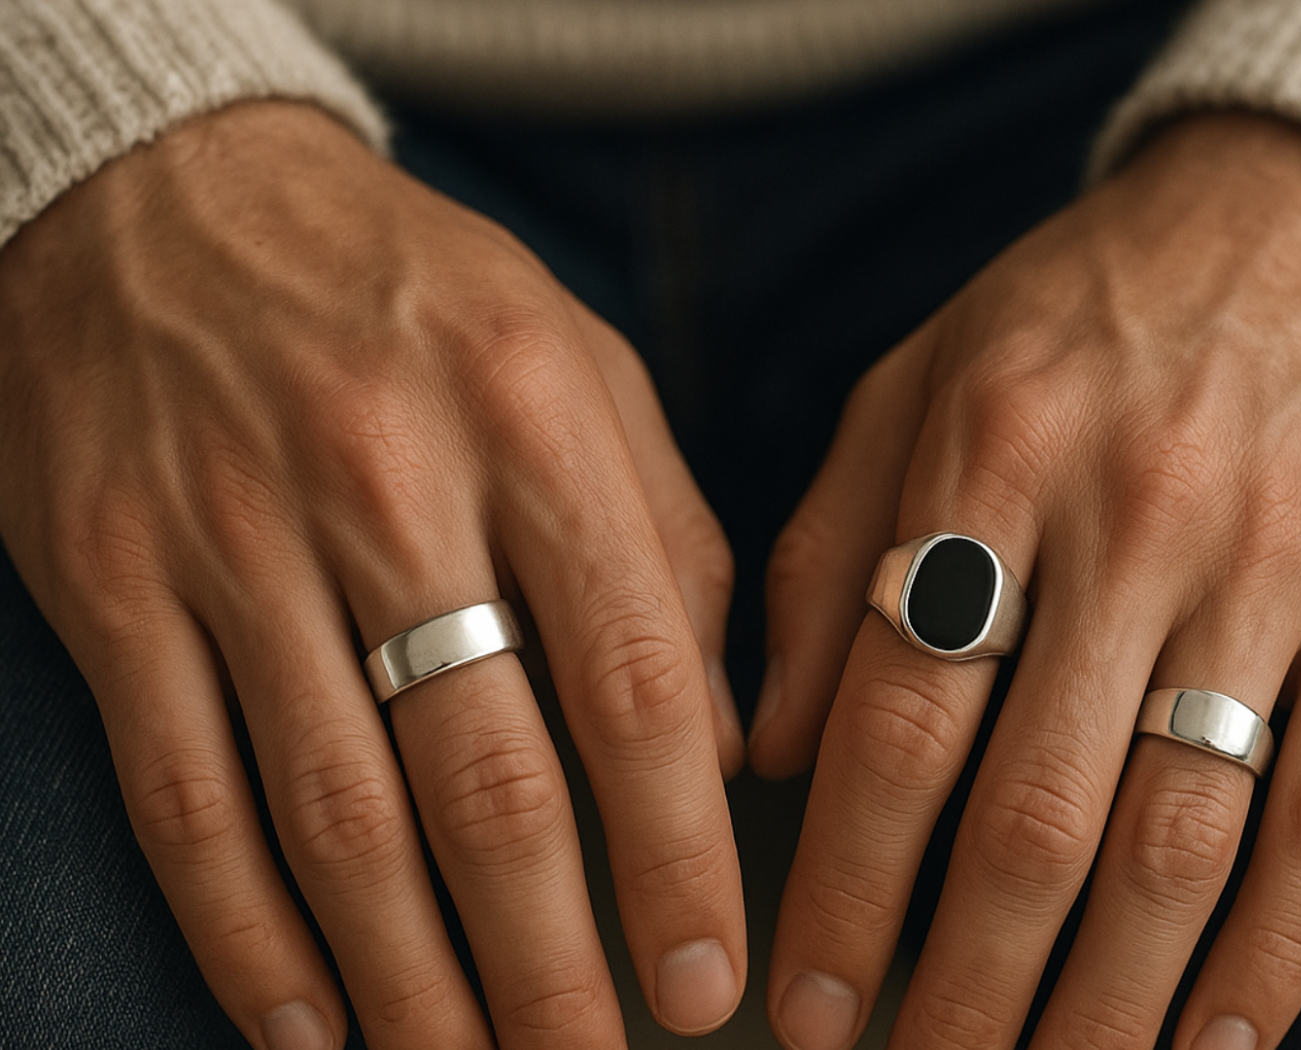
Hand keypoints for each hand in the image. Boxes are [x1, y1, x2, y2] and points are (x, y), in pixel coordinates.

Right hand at [0, 101, 745, 1048]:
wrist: (174, 195)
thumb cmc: (419, 296)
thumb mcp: (586, 368)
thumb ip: (673, 545)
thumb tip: (721, 744)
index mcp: (535, 422)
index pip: (633, 682)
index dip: (675, 855)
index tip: (702, 979)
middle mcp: (388, 481)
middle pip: (484, 778)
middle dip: (547, 961)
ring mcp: (234, 536)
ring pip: (332, 815)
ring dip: (404, 982)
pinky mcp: (111, 578)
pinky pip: (181, 791)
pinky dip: (243, 932)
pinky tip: (305, 1026)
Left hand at [752, 113, 1300, 1048]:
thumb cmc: (1085, 306)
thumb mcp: (920, 376)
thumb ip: (827, 549)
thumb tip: (765, 745)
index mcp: (990, 458)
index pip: (894, 719)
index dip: (842, 885)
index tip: (803, 1005)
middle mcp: (1132, 519)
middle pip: (1032, 812)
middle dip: (962, 982)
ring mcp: (1276, 564)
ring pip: (1183, 838)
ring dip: (1106, 1002)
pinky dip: (1275, 951)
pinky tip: (1215, 1044)